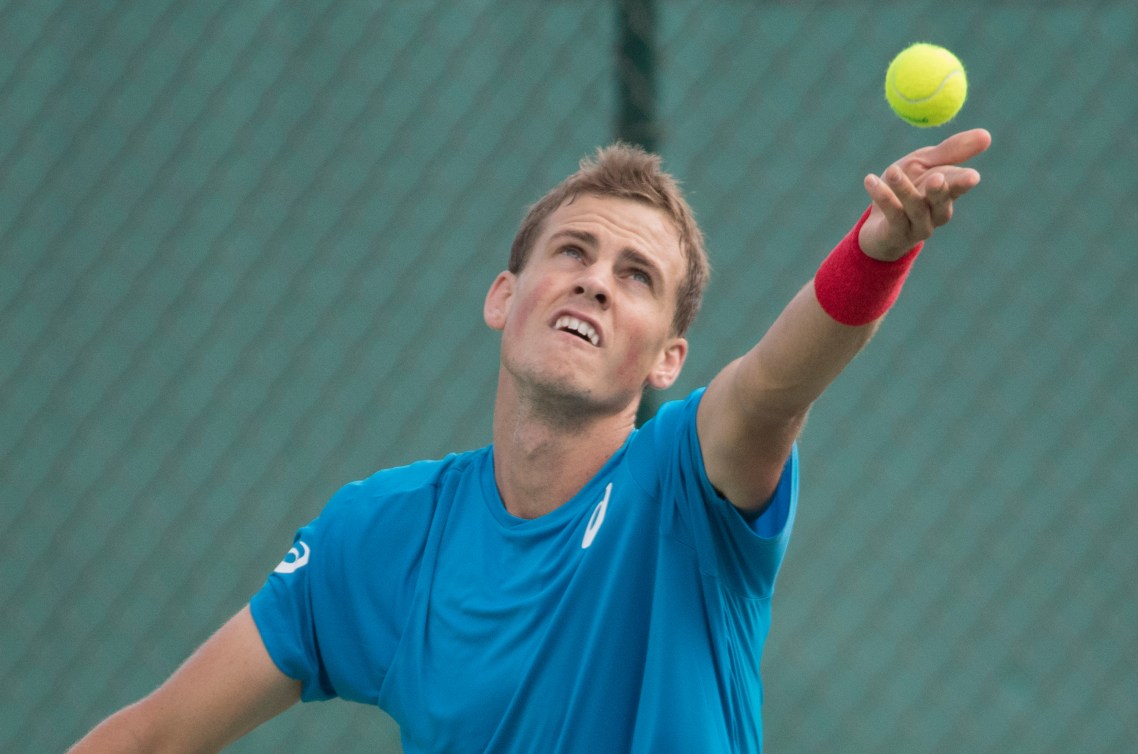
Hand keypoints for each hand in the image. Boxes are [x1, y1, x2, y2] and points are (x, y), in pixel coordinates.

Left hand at [858, 128, 991, 260]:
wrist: (876, 225)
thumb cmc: (904, 188)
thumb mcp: (923, 164)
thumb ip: (950, 152)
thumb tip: (986, 135)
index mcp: (947, 192)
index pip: (959, 185)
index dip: (964, 181)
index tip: (972, 176)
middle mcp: (937, 212)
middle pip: (942, 202)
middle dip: (940, 191)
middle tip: (937, 178)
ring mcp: (918, 227)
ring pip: (915, 208)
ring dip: (904, 189)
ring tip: (892, 171)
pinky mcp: (897, 235)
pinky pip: (893, 215)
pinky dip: (883, 197)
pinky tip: (870, 181)